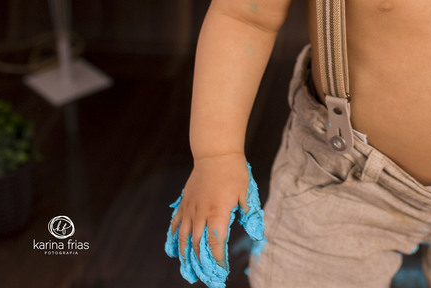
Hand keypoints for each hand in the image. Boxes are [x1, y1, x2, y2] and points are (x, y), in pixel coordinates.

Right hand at [166, 155, 263, 286]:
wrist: (215, 154)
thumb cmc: (234, 172)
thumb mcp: (246, 192)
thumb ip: (249, 213)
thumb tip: (256, 234)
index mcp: (218, 212)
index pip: (215, 243)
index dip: (217, 259)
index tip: (221, 271)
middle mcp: (201, 213)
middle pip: (198, 245)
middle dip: (202, 263)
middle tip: (207, 276)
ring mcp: (190, 208)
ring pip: (184, 237)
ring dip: (186, 256)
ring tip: (188, 269)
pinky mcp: (184, 203)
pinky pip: (176, 224)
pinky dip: (174, 238)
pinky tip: (174, 249)